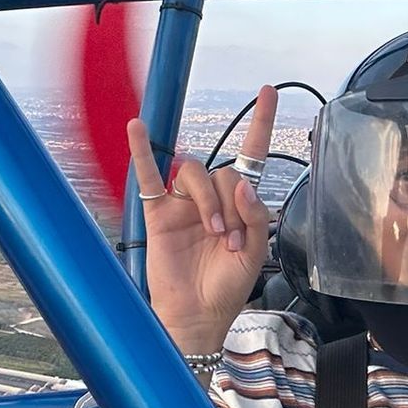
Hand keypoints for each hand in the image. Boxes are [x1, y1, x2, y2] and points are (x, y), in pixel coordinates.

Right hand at [129, 86, 277, 350]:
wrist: (196, 316)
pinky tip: (138, 128)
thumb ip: (255, 216)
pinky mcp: (158, 212)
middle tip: (229, 239)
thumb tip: (242, 182)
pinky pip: (148, 175)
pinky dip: (141, 150)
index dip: (260, 123)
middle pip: (221, 171)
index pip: (250, 155)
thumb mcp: (254, 254)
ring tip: (211, 233)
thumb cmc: (226, 288)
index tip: (268, 91)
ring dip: (207, 201)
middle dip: (230, 203)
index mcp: (239, 203)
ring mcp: (183, 203)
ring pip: (194, 173)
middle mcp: (211, 197)